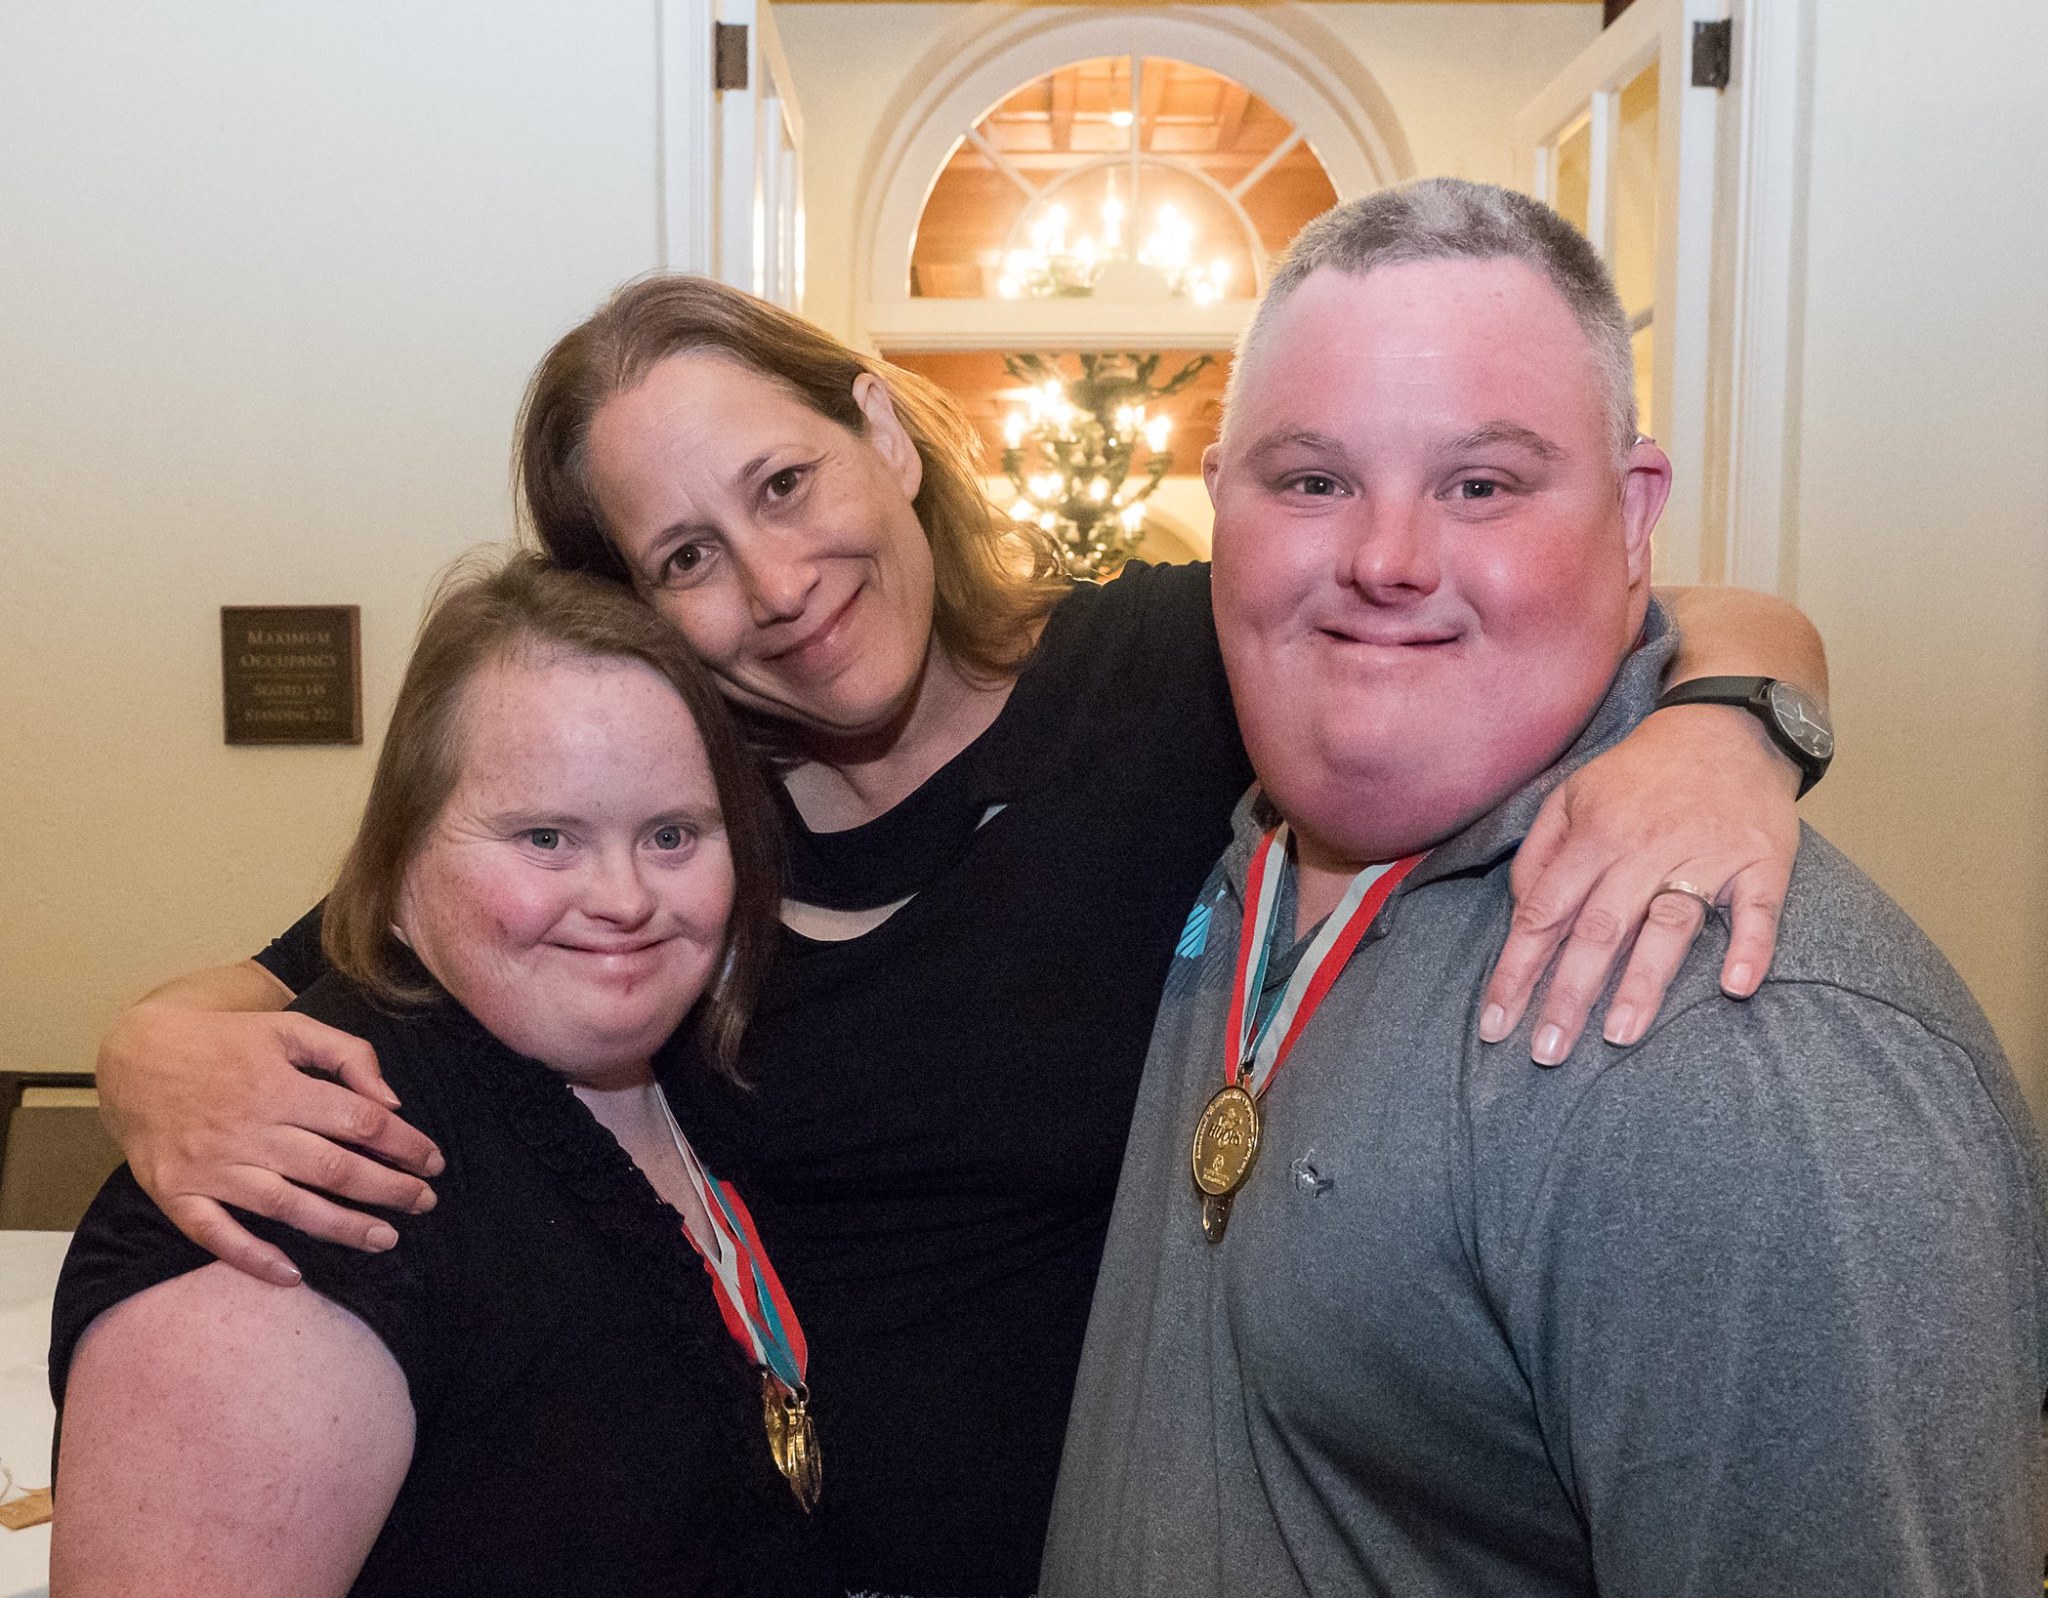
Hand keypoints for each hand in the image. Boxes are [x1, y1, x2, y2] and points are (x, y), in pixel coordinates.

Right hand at [97, 1004, 444, 1285]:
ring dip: (341, 1228)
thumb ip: (347, 1055)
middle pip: (332, 1169)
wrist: (135, 1056)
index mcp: (279, 1087)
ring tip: (385, 1239)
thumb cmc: (225, 1042)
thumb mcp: (289, 1028)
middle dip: (388, 1190)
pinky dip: (253, 1259)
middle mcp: (248, 1130)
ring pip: (287, 1207)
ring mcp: (211, 1167)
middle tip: (425, 1203)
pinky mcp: (177, 1194)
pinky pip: (216, 1236)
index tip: (433, 1162)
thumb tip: (391, 1102)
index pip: (359, 1122)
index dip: (404, 1144)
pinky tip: (293, 1275)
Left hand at [1480, 704, 1800, 1063]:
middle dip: (1568, 994)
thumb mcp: (1571, 794)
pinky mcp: (1761, 861)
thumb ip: (1540, 854)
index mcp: (1594, 834)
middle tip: (1547, 1053)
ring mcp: (1706, 855)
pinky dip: (1751, 947)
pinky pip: (1759, 910)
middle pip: (1598, 929)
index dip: (1516, 969)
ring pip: (1669, 924)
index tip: (1496, 1022)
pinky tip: (1737, 986)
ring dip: (1643, 981)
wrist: (1728, 724)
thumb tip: (1523, 913)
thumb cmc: (1640, 772)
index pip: (1544, 913)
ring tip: (1618, 1035)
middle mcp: (1644, 848)